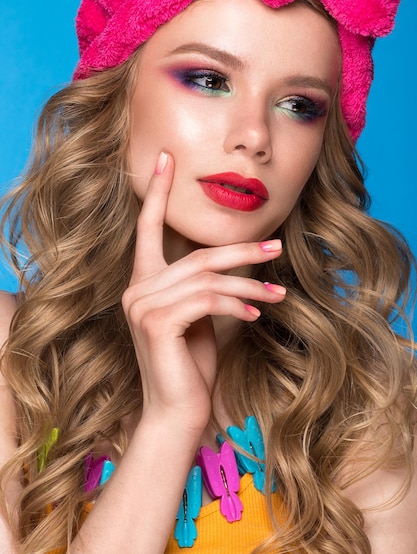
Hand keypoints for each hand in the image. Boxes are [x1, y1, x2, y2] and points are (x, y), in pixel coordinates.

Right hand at [122, 152, 284, 433]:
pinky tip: (256, 318)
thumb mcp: (200, 318)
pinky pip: (207, 300)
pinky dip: (237, 306)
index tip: (167, 158)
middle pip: (197, 256)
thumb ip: (208, 287)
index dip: (157, 192)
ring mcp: (142, 306)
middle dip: (241, 251)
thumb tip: (240, 263)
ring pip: (207, 278)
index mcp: (144, 282)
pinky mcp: (156, 323)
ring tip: (278, 297)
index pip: (147, 228)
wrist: (176, 412)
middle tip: (276, 247)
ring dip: (249, 287)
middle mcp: (136, 289)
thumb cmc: (190, 364)